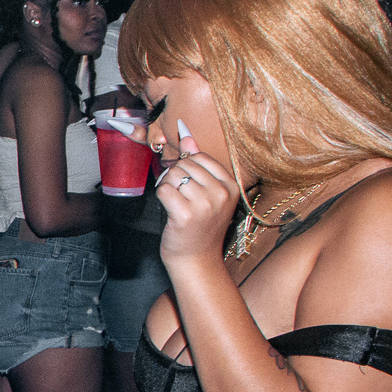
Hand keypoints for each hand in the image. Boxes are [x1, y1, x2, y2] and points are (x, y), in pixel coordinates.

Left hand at [154, 122, 239, 266]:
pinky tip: (169, 210)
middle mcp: (221, 193)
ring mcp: (205, 204)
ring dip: (167, 187)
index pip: (200, 157)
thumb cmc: (200, 225)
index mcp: (231, 185)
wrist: (196, 259)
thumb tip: (186, 132)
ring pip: (172, 176)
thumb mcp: (207, 193)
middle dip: (174, 177)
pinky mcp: (186, 214)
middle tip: (179, 197)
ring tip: (176, 204)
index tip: (186, 185)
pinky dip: (161, 198)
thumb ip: (198, 162)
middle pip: (185, 164)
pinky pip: (163, 190)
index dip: (185, 167)